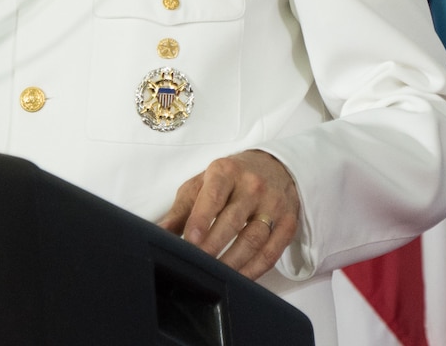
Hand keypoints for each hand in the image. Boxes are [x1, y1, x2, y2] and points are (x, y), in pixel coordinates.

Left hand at [157, 150, 300, 279]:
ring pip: (253, 239)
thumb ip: (181, 210)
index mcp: (226, 171)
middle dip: (213, 246)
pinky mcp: (288, 222)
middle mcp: (253, 185)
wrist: (274, 167)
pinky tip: (238, 278)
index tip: (189, 239)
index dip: (201, 219)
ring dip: (232, 262)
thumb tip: (158, 234)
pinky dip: (254, 270)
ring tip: (214, 276)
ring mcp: (273, 204)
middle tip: (197, 265)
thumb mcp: (201, 184)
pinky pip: (271, 252)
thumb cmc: (229, 179)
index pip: (213, 196)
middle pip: (233, 221)